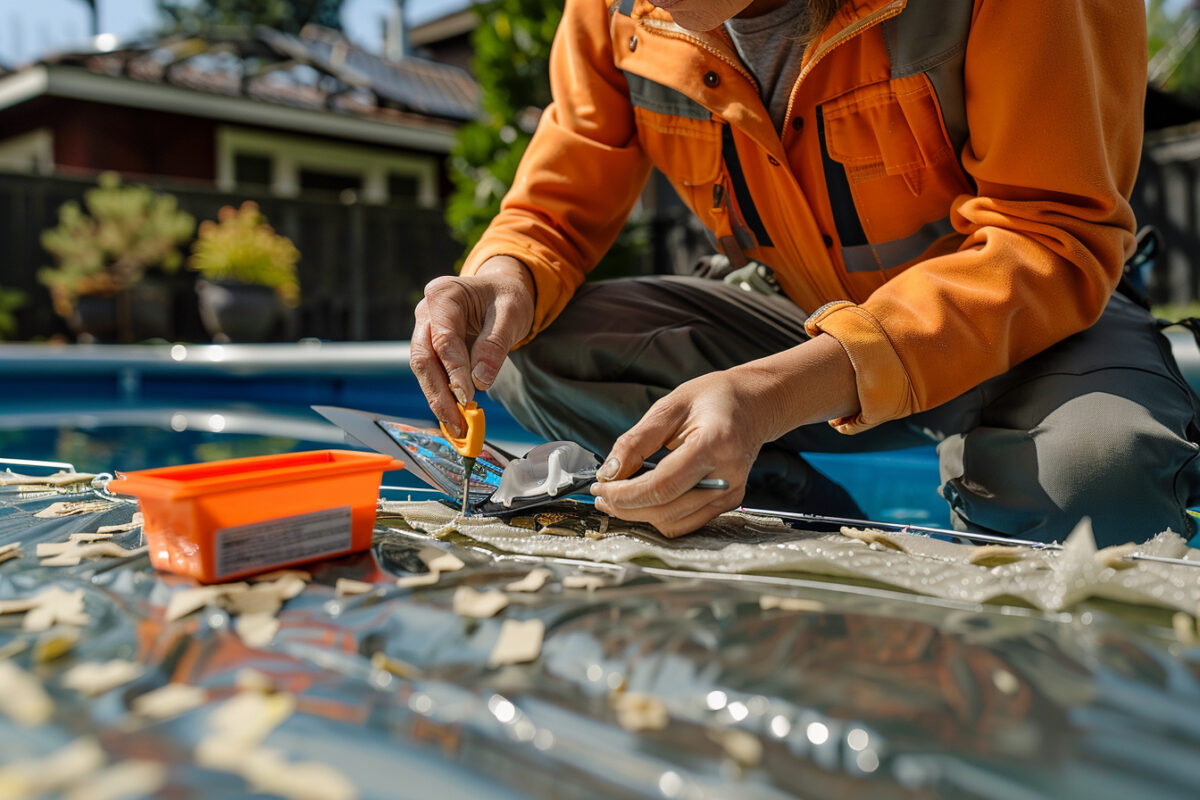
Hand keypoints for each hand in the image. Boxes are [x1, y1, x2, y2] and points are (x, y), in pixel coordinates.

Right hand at [411, 256, 534, 436]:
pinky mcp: (429, 347)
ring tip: (456, 426)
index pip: (443, 338)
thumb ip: (495, 344)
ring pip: (423, 369)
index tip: (467, 397)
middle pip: (423, 357)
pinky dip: (442, 395)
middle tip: (456, 423)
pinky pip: (431, 373)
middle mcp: (426, 312)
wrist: (502, 293)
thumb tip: (480, 380)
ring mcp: (424, 329)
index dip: (453, 370)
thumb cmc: (507, 298)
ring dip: (438, 399)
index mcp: (444, 294)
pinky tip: (454, 415)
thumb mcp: (511, 314)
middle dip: (438, 393)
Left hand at [589, 370, 768, 536]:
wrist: (754, 405)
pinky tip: (642, 500)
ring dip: (639, 514)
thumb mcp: (669, 407)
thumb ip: (637, 441)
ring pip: (673, 522)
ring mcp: (731, 493)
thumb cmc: (714, 398)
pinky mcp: (728, 503)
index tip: (599, 488)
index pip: (662, 486)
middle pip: (665, 509)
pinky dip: (658, 515)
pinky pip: (685, 522)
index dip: (625, 494)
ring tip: (617, 496)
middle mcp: (727, 476)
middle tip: (600, 494)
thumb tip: (609, 473)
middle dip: (626, 507)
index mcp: (715, 444)